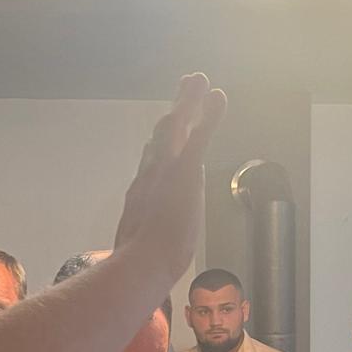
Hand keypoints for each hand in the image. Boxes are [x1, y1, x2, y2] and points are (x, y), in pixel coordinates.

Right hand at [113, 75, 227, 282]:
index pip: (151, 161)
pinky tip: (218, 95)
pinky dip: (210, 113)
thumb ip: (136, 252)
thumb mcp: (135, 256)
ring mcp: (166, 169)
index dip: (158, 142)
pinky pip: (200, 134)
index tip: (163, 128)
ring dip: (189, 101)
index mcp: (141, 194)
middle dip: (174, 110)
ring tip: (199, 79)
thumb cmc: (139, 268)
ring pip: (177, 125)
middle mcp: (150, 174)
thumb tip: (133, 272)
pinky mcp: (184, 168)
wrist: (142, 263)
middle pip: (161, 135)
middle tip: (183, 89)